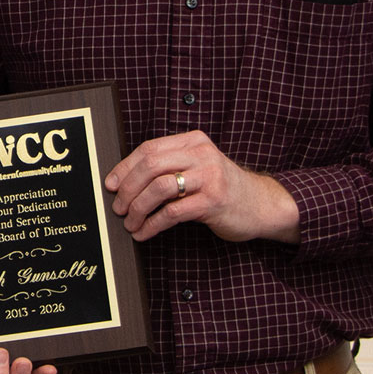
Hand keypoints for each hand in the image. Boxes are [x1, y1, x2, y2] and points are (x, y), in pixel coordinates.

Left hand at [103, 130, 300, 243]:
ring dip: (137, 208)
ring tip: (129, 222)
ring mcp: (209, 177)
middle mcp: (201, 154)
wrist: (262, 204)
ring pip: (159, 188)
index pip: (149, 149)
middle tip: (117, 207)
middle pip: (150, 166)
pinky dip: (152, 224)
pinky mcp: (213, 201)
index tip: (110, 184)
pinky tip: (144, 232)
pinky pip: (172, 213)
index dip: (125, 167)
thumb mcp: (197, 168)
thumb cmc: (221, 188)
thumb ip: (169, 167)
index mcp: (193, 141)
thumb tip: (124, 182)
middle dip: (128, 188)